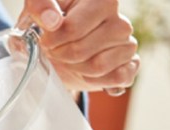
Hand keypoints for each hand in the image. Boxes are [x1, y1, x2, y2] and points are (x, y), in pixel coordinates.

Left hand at [19, 0, 139, 93]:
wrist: (62, 46)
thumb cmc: (51, 23)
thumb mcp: (38, 8)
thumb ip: (41, 6)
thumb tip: (52, 21)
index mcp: (101, 0)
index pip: (72, 28)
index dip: (52, 41)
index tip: (46, 40)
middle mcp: (120, 20)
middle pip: (81, 50)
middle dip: (61, 56)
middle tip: (56, 52)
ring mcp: (127, 42)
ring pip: (98, 66)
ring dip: (76, 69)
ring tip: (70, 60)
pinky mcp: (132, 63)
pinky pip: (118, 78)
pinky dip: (98, 81)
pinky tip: (87, 73)